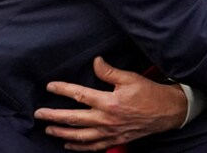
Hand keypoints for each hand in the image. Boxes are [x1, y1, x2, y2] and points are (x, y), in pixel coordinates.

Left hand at [34, 57, 187, 150]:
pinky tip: (69, 144)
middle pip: (73, 119)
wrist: (167, 112)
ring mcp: (109, 132)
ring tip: (49, 129)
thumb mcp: (131, 78)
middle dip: (53, 116)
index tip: (50, 86)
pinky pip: (92, 147)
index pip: (79, 95)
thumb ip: (110, 72)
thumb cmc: (150, 93)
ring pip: (79, 136)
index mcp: (108, 102)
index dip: (63, 90)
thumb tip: (95, 62)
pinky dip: (79, 147)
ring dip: (61, 133)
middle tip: (39, 114)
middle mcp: (105, 119)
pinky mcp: (114, 139)